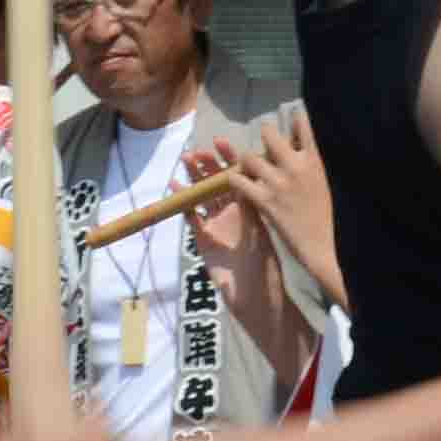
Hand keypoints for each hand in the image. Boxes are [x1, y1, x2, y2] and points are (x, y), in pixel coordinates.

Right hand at [180, 145, 273, 287]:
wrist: (254, 298)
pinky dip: (184, 203)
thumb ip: (250, 212)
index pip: (240, 178)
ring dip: (194, 179)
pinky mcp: (204, 240)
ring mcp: (218, 226)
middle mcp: (235, 214)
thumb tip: (246, 185)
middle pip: (219, 184)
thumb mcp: (260, 236)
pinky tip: (175, 188)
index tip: (221, 142)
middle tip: (196, 151)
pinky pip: (192, 218)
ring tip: (184, 161)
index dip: (231, 159)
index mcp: (251, 209)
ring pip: (204, 197)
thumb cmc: (265, 268)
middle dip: (208, 165)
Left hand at [221, 109, 340, 309]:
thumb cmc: (334, 217)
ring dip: (247, 160)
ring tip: (249, 165)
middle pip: (269, 134)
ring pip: (249, 157)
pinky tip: (238, 182)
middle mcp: (295, 166)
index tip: (292, 116)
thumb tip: (308, 149)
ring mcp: (278, 183)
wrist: (327, 246)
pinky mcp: (265, 200)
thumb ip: (318, 163)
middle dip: (265, 134)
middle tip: (265, 139)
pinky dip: (235, 180)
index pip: (303, 125)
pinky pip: (239, 181)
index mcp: (316, 160)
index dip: (295, 117)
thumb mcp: (331, 182)